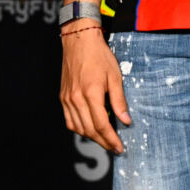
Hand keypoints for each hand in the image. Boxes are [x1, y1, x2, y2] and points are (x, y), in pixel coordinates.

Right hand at [60, 25, 130, 153]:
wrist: (79, 41)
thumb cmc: (99, 56)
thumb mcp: (115, 77)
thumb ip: (119, 101)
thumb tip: (126, 120)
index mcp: (91, 94)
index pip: (102, 125)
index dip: (111, 139)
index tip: (119, 147)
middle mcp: (76, 99)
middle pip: (90, 130)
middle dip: (103, 142)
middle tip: (114, 147)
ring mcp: (67, 99)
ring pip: (78, 128)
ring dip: (91, 137)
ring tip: (104, 139)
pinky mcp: (63, 97)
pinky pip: (69, 120)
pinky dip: (79, 128)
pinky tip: (88, 129)